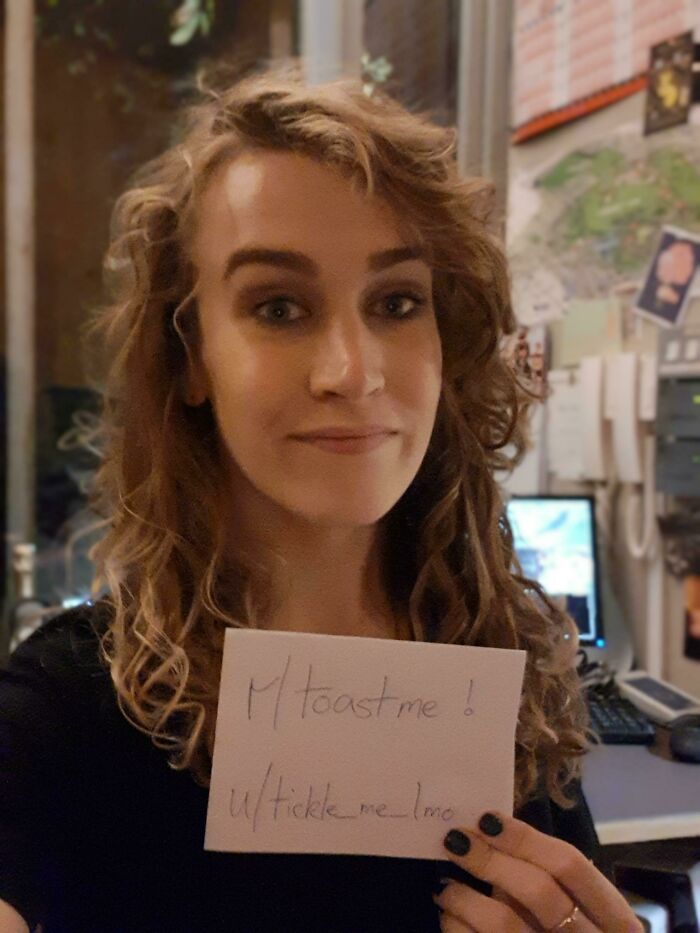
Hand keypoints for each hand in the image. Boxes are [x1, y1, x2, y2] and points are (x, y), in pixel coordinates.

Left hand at [433, 812, 643, 931]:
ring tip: (446, 888)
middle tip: (455, 841)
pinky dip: (458, 928)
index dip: (525, 838)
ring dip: (466, 898)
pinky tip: (450, 918)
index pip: (570, 864)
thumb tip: (488, 834)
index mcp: (613, 918)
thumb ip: (545, 879)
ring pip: (505, 923)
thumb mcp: (579, 912)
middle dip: (490, 861)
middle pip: (538, 890)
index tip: (485, 819)